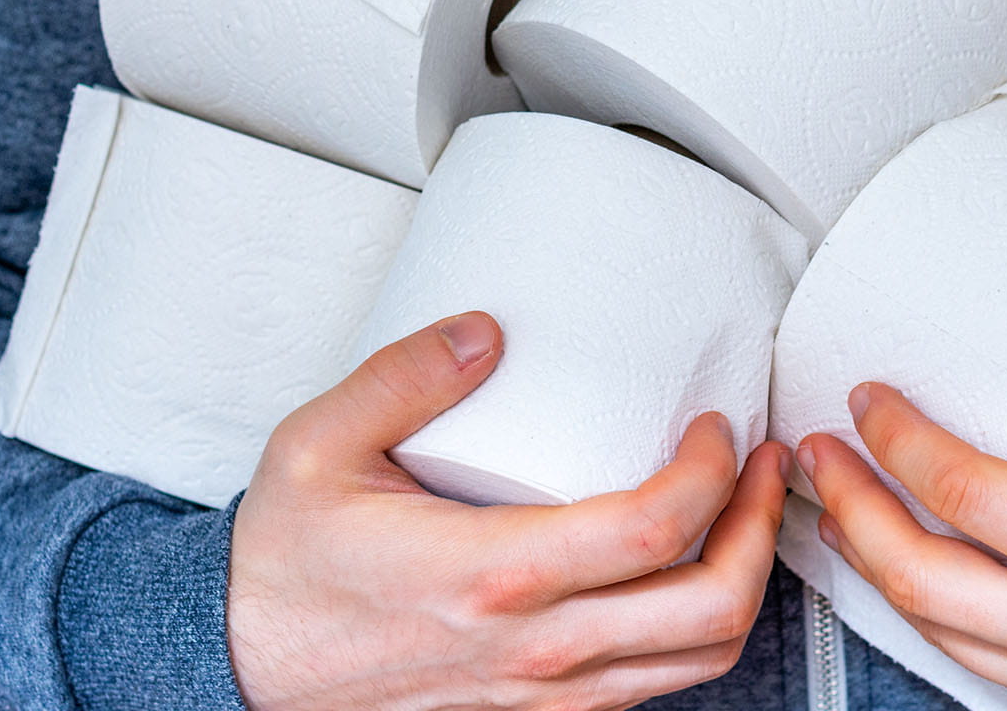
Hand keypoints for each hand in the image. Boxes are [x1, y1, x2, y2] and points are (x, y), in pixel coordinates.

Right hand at [228, 310, 789, 710]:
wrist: (244, 672)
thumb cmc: (286, 570)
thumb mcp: (313, 448)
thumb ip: (401, 378)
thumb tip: (485, 331)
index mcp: (490, 573)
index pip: (652, 528)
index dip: (712, 471)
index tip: (714, 424)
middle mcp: (534, 646)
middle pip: (709, 609)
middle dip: (760, 527)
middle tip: (762, 464)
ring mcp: (545, 692)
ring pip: (699, 661)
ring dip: (743, 581)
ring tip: (744, 512)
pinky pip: (654, 686)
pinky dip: (696, 629)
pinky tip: (687, 571)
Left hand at [797, 291, 1006, 710]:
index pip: (964, 493)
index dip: (897, 441)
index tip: (868, 398)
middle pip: (922, 579)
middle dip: (851, 510)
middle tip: (817, 453)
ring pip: (936, 632)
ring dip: (872, 564)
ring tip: (837, 502)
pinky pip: (975, 664)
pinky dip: (924, 612)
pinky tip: (898, 563)